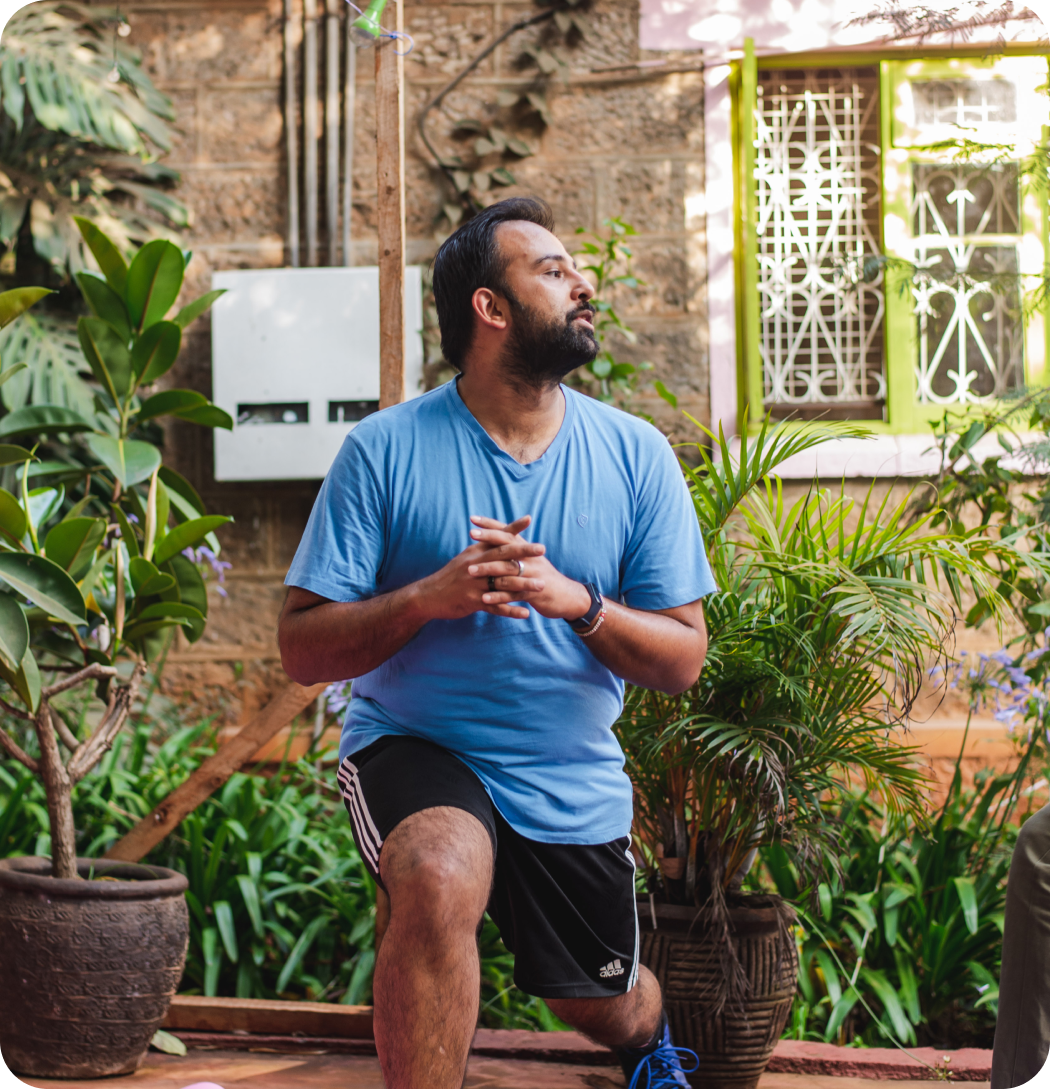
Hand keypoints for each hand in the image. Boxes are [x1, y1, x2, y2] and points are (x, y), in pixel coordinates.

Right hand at [415, 516, 546, 620]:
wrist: (429, 595)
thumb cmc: (452, 576)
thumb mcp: (466, 558)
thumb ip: (483, 548)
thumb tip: (498, 535)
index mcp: (475, 553)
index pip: (497, 537)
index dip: (513, 528)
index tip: (529, 519)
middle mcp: (476, 565)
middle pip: (503, 556)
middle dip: (524, 552)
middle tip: (543, 549)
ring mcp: (475, 584)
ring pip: (503, 583)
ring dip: (524, 585)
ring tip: (542, 586)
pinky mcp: (473, 601)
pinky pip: (496, 606)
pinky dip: (511, 610)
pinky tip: (526, 613)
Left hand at [467, 516, 590, 620]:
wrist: (567, 597)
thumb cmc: (543, 578)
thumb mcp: (532, 561)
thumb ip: (516, 550)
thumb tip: (498, 538)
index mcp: (527, 550)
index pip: (507, 532)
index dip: (491, 525)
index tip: (473, 518)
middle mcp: (530, 558)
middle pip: (507, 545)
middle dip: (488, 538)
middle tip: (470, 534)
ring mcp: (532, 575)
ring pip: (507, 570)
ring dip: (488, 570)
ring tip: (469, 571)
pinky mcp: (533, 593)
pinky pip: (513, 594)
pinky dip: (498, 597)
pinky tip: (484, 599)